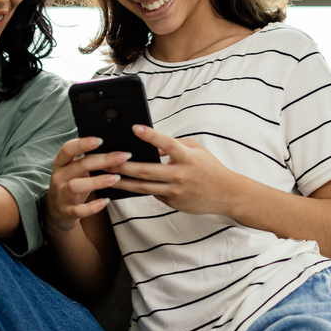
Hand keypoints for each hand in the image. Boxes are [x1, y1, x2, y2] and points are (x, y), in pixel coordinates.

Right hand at [45, 136, 129, 232]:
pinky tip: (106, 201)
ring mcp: (61, 195)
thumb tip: (113, 148)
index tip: (101, 140)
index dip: (83, 143)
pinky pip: (79, 210)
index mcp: (61, 163)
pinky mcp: (67, 211)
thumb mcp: (74, 170)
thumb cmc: (71, 184)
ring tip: (116, 178)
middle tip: (123, 156)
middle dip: (103, 160)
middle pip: (80, 165)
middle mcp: (59, 177)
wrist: (56, 211)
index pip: (68, 149)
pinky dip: (93, 206)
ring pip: (76, 186)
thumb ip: (87, 160)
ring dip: (97, 181)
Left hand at [112, 125, 242, 215]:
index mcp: (187, 158)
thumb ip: (174, 145)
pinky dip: (137, 189)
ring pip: (142, 187)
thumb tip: (152, 146)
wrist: (226, 194)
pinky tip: (122, 185)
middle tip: (104, 159)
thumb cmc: (209, 168)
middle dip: (122, 165)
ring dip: (122, 181)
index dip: (150, 136)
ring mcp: (175, 192)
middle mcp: (180, 175)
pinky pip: (151, 194)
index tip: (134, 127)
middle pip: (145, 170)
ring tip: (105, 175)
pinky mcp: (172, 203)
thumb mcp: (196, 149)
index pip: (167, 144)